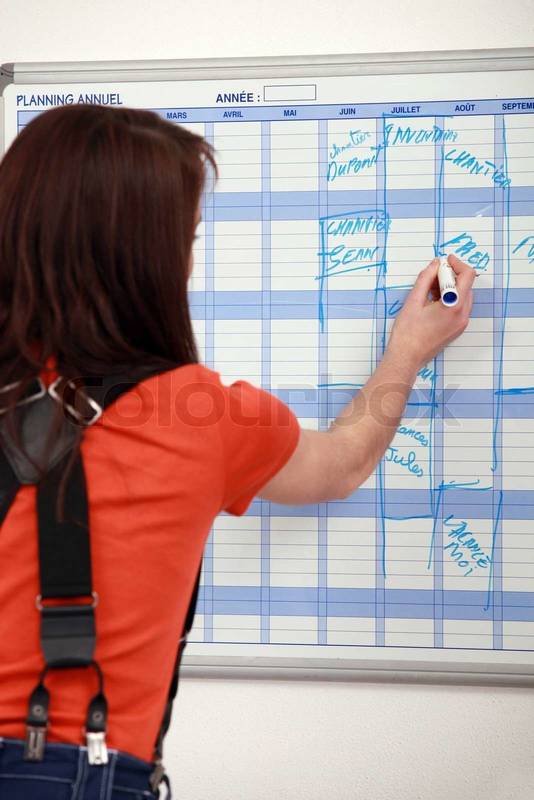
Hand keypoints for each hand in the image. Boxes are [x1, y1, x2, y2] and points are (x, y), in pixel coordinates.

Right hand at [386, 254, 475, 371]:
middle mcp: (462, 315)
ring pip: (462, 296)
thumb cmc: (408, 334)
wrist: (406, 358)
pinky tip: (431, 302)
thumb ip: (426, 279)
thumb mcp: (414, 301)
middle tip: (431, 276)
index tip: (445, 261)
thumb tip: (434, 265)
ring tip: (428, 291)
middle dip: (450, 276)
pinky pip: (458, 308)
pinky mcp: (456, 329)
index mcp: (454, 306)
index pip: (467, 276)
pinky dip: (448, 299)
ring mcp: (461, 324)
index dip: (457, 264)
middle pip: (465, 285)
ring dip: (449, 288)